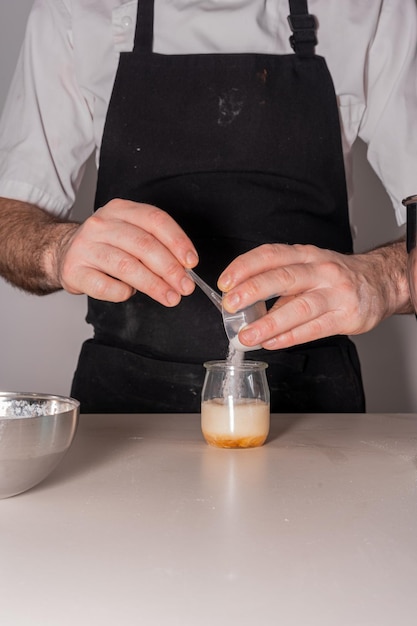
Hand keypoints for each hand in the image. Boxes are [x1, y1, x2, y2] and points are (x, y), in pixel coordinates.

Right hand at [56, 199, 197, 304]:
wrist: (63, 253)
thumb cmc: (106, 246)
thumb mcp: (129, 233)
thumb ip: (155, 244)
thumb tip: (184, 267)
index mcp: (120, 209)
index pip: (155, 220)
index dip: (178, 241)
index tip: (191, 262)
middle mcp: (101, 224)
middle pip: (143, 245)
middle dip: (170, 269)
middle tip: (185, 287)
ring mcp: (85, 246)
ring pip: (126, 266)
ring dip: (154, 285)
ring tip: (170, 297)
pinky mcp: (74, 270)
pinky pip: (105, 286)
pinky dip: (123, 293)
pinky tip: (131, 293)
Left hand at [218, 242, 409, 349]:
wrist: (382, 283)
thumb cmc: (337, 276)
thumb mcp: (309, 267)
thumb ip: (280, 282)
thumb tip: (245, 302)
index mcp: (306, 255)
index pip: (272, 255)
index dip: (245, 266)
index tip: (226, 282)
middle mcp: (321, 270)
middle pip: (284, 277)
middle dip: (253, 291)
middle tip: (230, 305)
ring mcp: (336, 293)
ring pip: (298, 307)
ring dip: (269, 323)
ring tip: (247, 336)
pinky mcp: (346, 316)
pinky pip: (314, 328)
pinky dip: (290, 337)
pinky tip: (272, 343)